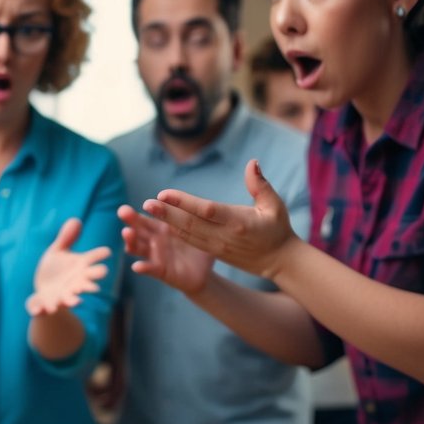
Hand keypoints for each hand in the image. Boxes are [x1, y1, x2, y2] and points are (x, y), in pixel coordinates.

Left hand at [26, 218, 109, 316]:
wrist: (44, 293)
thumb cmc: (55, 269)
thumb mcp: (58, 251)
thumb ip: (66, 238)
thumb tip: (75, 220)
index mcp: (79, 267)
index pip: (93, 259)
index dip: (100, 254)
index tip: (107, 251)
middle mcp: (76, 282)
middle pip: (88, 280)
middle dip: (94, 278)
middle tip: (103, 272)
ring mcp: (63, 295)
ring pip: (71, 299)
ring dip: (73, 301)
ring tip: (77, 302)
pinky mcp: (49, 304)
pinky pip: (46, 308)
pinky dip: (44, 309)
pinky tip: (45, 309)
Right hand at [118, 204, 213, 294]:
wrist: (205, 273)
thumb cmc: (200, 248)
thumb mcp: (200, 231)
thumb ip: (195, 217)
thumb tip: (197, 201)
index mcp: (163, 227)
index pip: (152, 216)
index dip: (147, 210)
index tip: (146, 203)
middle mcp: (155, 240)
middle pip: (140, 229)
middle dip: (131, 220)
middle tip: (122, 211)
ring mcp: (156, 255)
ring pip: (139, 247)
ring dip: (131, 241)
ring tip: (127, 232)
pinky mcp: (161, 271)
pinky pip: (150, 269)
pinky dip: (143, 268)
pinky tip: (137, 266)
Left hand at [145, 160, 294, 280]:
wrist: (277, 260)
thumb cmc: (277, 229)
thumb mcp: (275, 206)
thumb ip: (260, 185)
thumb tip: (252, 162)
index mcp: (238, 222)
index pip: (206, 210)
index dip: (184, 202)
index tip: (164, 193)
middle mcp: (223, 236)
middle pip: (190, 224)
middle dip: (166, 213)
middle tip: (146, 203)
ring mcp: (216, 246)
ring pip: (187, 234)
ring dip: (166, 222)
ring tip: (148, 210)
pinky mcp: (213, 251)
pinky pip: (190, 241)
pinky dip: (175, 231)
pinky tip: (161, 222)